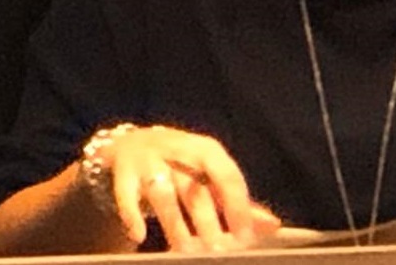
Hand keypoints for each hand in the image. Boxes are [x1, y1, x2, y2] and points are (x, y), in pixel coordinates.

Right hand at [104, 124, 280, 251]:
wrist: (130, 144)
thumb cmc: (180, 164)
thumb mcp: (208, 174)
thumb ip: (235, 200)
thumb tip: (272, 225)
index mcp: (206, 150)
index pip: (227, 175)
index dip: (237, 206)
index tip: (245, 237)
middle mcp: (178, 150)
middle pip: (195, 187)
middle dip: (207, 220)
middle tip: (217, 251)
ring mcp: (149, 160)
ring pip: (163, 192)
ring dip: (174, 224)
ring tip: (184, 251)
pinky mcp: (123, 172)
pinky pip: (125, 194)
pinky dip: (132, 214)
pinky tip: (139, 236)